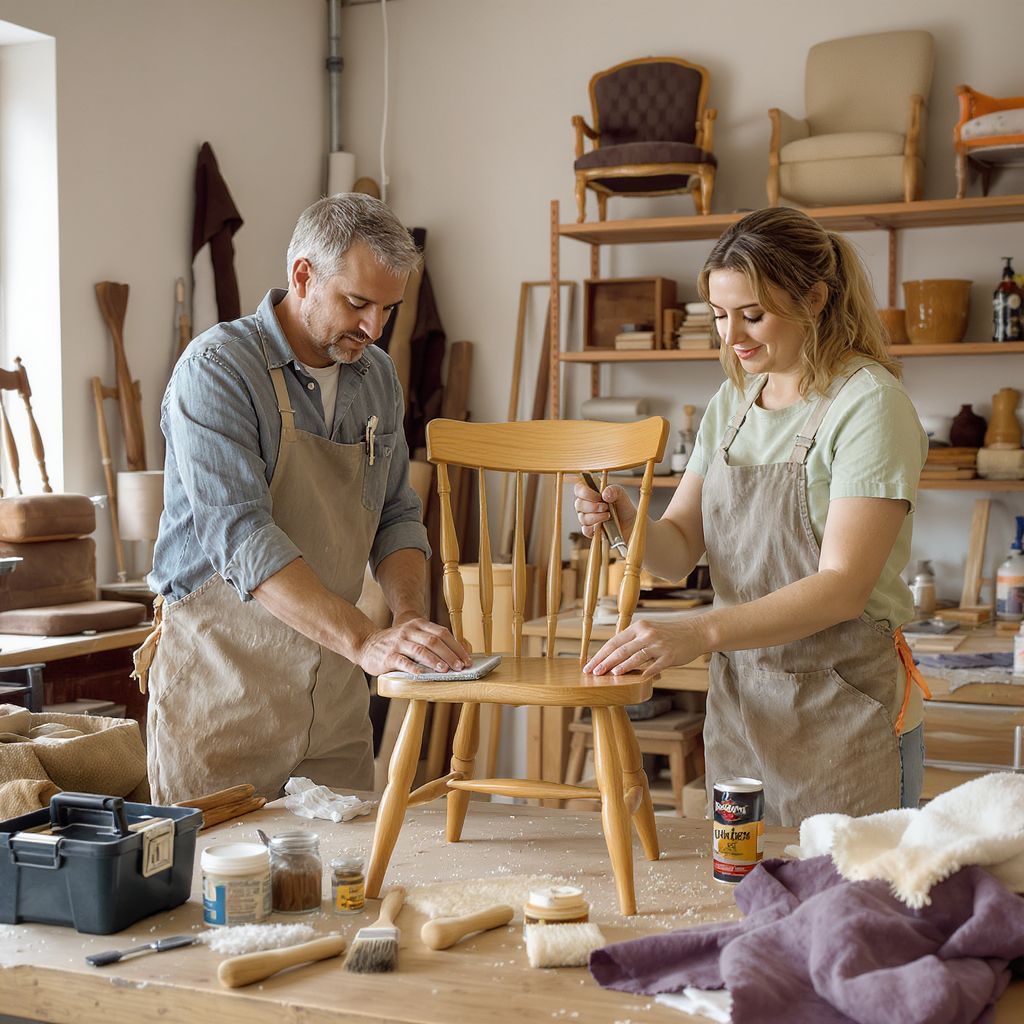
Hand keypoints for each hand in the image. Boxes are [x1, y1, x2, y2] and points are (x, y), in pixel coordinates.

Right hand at [356, 617, 471, 676]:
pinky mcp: (389, 656)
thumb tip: (455, 656)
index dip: (456, 647)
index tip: (467, 660)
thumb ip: (429, 642)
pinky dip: (414, 668)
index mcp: (418, 625)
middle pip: (434, 641)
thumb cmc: (395, 644)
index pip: (442, 633)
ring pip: (420, 650)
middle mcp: (409, 631)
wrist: (366, 644)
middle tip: (460, 667)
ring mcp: (398, 643)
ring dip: (435, 661)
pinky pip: (403, 662)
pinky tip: (422, 675)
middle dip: (450, 655)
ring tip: (446, 670)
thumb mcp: (413, 636)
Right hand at [572, 480, 635, 541]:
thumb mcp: (621, 495)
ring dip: (596, 517)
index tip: (598, 496)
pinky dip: (594, 528)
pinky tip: (602, 526)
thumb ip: (614, 490)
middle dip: (592, 506)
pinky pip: (585, 530)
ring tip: (608, 516)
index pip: (579, 489)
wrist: (630, 524)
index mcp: (590, 493)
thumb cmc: (623, 507)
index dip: (584, 492)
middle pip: (578, 504)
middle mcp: (586, 505)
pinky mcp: (590, 531)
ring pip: (582, 518)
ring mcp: (586, 519)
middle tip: (606, 507)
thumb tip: (605, 494)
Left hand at [583, 617, 706, 680]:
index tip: (588, 665)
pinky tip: (634, 680)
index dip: (600, 654)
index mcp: (638, 627)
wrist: (695, 632)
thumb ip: (633, 641)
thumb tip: (612, 657)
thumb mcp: (649, 631)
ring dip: (621, 667)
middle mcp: (646, 634)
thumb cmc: (669, 634)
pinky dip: (643, 674)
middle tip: (592, 673)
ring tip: (609, 674)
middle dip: (604, 662)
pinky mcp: (669, 656)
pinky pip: (653, 667)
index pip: (614, 642)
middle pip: (621, 649)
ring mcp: (658, 645)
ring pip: (634, 656)